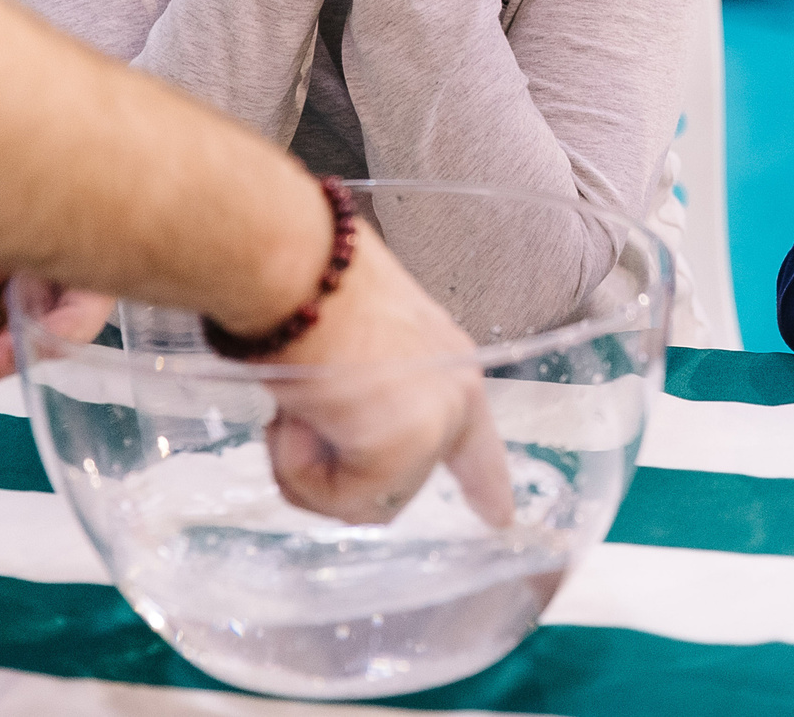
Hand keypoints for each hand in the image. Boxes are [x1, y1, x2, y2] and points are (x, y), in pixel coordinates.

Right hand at [259, 222, 515, 525]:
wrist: (302, 275)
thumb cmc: (312, 291)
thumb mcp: (349, 348)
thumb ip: (359, 394)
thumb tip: (321, 421)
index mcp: (446, 363)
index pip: (474, 436)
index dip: (484, 480)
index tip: (500, 517)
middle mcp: (454, 395)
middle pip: (390, 485)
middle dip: (327, 472)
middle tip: (293, 421)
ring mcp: (436, 425)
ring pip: (359, 501)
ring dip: (307, 468)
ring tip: (297, 409)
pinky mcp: (405, 450)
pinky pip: (339, 500)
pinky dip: (301, 469)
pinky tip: (300, 417)